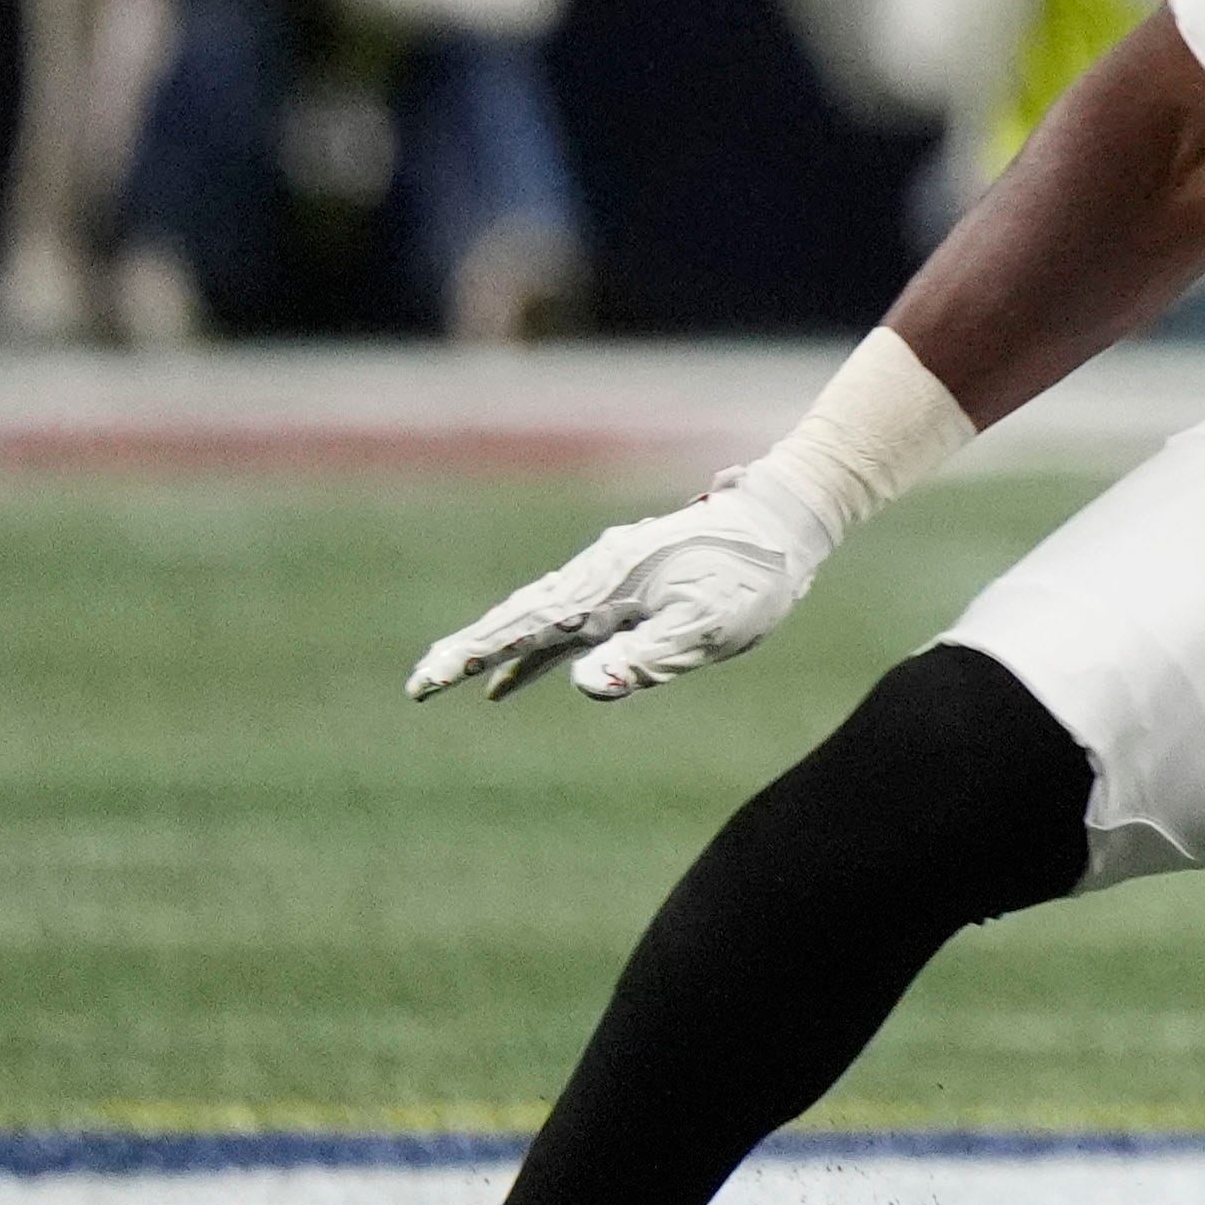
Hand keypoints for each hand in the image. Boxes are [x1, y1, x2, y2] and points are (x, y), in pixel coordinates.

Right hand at [407, 471, 841, 703]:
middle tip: (421, 682)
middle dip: (470, 649)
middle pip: (518, 618)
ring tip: (451, 674)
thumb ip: (649, 657)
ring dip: (495, 645)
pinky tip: (514, 677)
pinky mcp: (627, 584)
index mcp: (606, 587)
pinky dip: (534, 646)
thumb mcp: (708, 625)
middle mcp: (597, 577)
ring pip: (536, 616)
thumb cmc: (751, 575)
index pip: (524, 628)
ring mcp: (609, 577)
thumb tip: (587, 687)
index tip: (427, 681)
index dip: (474, 656)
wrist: (783, 518)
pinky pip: (565, 620)